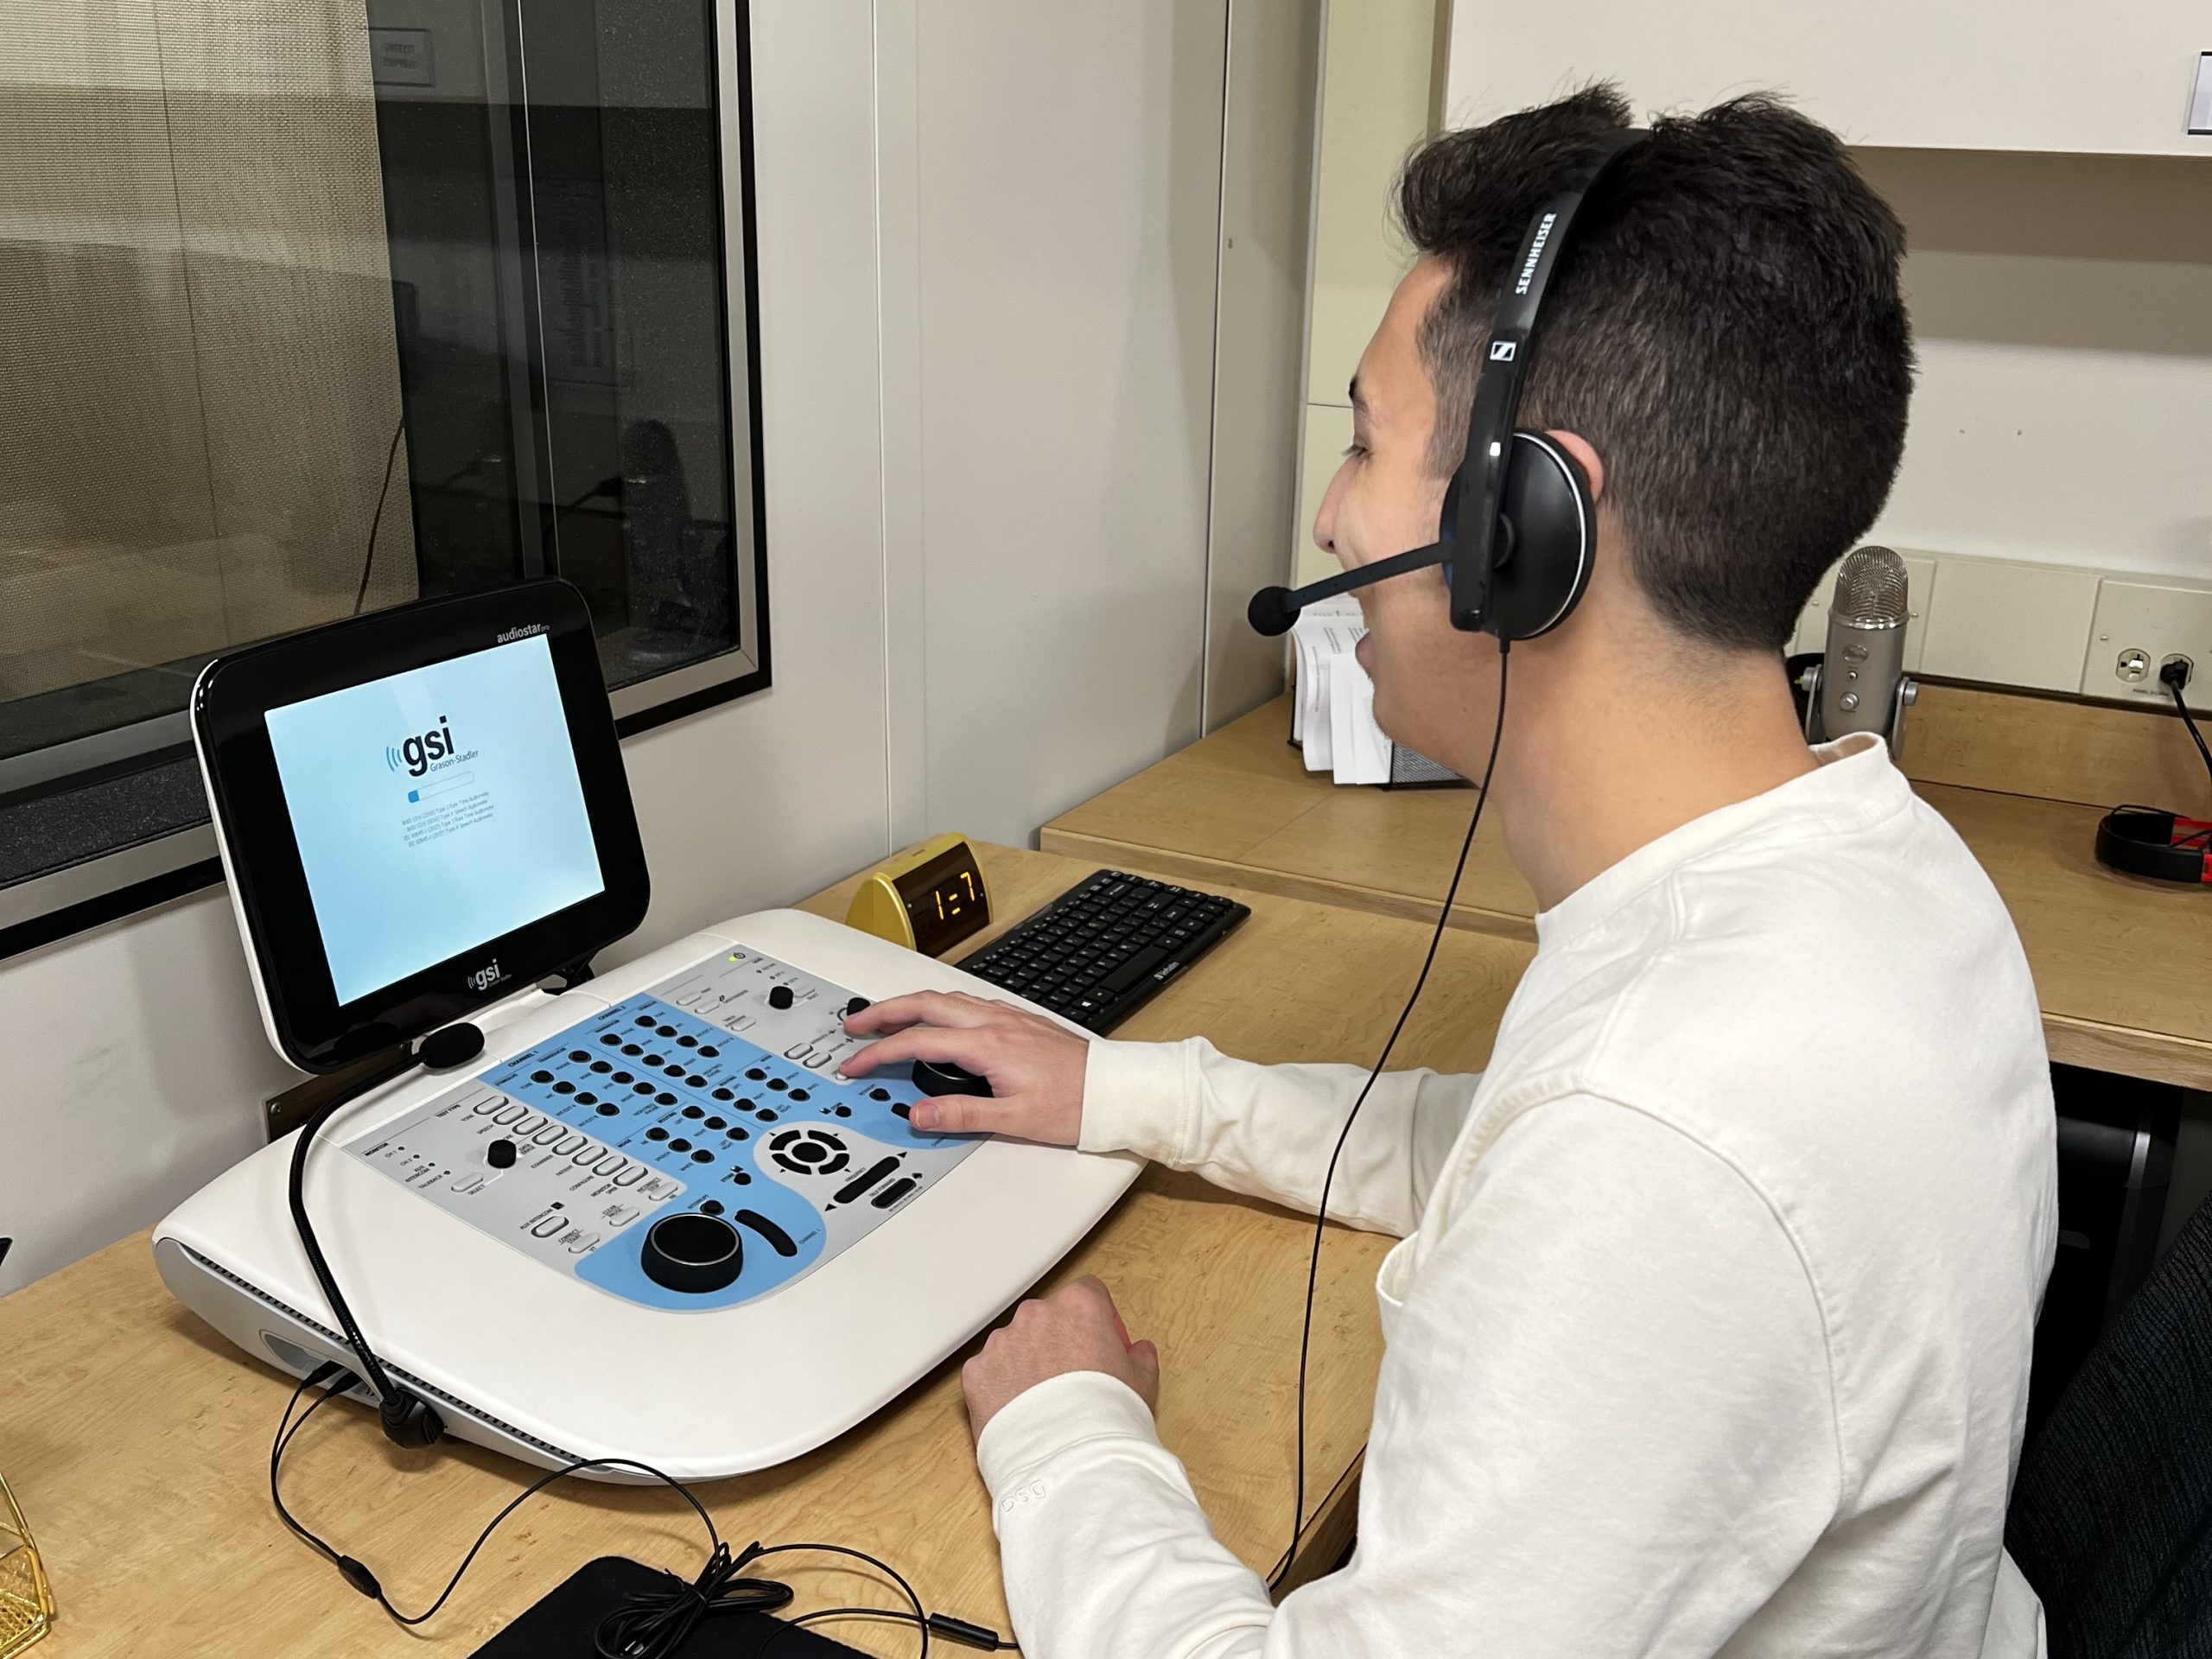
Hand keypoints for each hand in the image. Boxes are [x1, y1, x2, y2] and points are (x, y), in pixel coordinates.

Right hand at [839, 990, 1086, 1142]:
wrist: (1113, 1089)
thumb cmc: (1073, 1104)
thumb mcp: (1013, 1120)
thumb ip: (961, 1115)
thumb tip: (918, 1113)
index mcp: (987, 1044)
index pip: (918, 1042)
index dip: (880, 1054)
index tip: (856, 1065)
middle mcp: (995, 1022)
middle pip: (925, 1005)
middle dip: (883, 1012)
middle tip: (855, 1025)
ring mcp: (1008, 1017)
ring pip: (946, 999)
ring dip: (910, 1004)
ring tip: (887, 1016)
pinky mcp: (1020, 1020)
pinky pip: (967, 1002)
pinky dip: (938, 1005)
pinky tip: (939, 1016)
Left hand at [962, 1276, 1159, 1442]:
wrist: (1068, 1459)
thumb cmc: (1107, 1418)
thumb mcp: (1142, 1382)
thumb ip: (1139, 1356)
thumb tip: (1138, 1352)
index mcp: (1079, 1306)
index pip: (1088, 1294)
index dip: (1098, 1320)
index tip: (1100, 1344)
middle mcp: (1036, 1314)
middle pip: (1048, 1318)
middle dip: (1058, 1342)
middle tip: (1072, 1381)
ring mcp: (1001, 1342)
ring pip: (1015, 1345)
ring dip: (1027, 1364)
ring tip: (1044, 1405)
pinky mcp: (976, 1372)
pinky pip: (989, 1373)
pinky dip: (1000, 1389)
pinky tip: (1020, 1415)